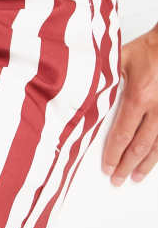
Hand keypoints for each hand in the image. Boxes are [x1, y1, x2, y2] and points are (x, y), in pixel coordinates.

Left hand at [102, 26, 157, 185]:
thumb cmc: (150, 48)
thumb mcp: (119, 58)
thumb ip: (101, 77)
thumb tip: (78, 91)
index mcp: (138, 97)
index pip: (122, 134)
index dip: (114, 154)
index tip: (107, 167)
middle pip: (140, 146)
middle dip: (127, 166)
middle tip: (118, 179)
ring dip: (147, 164)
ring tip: (137, 177)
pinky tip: (156, 159)